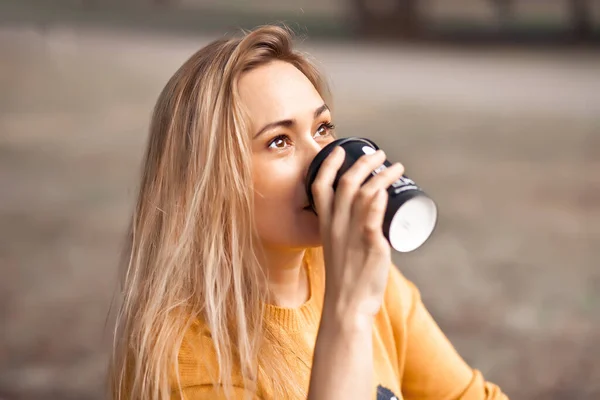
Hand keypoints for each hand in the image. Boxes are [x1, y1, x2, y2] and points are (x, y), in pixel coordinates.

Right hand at [311, 146, 404, 322]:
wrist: (346, 305)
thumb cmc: (345, 278)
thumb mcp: (337, 248)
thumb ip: (347, 232)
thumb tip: (368, 220)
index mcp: (325, 224)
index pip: (320, 186)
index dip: (328, 164)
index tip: (340, 149)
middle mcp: (336, 225)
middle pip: (346, 182)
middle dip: (363, 162)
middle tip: (379, 154)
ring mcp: (353, 234)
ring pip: (364, 194)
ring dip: (382, 176)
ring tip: (396, 168)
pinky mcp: (370, 245)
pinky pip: (372, 218)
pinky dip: (379, 201)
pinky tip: (388, 189)